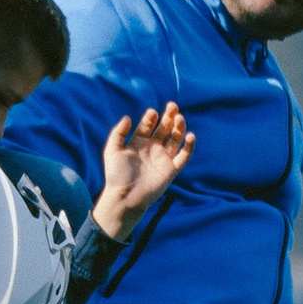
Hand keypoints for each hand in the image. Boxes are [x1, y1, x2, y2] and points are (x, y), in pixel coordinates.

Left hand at [93, 103, 193, 240]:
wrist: (125, 197)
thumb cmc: (116, 175)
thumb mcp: (112, 151)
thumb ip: (118, 133)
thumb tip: (128, 117)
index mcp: (138, 142)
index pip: (147, 125)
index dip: (151, 118)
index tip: (152, 113)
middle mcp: (152, 148)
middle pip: (164, 129)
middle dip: (169, 117)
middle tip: (172, 106)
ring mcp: (163, 158)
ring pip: (175, 139)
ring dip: (179, 127)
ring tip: (180, 117)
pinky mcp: (171, 169)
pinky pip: (183, 156)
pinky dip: (189, 146)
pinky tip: (190, 136)